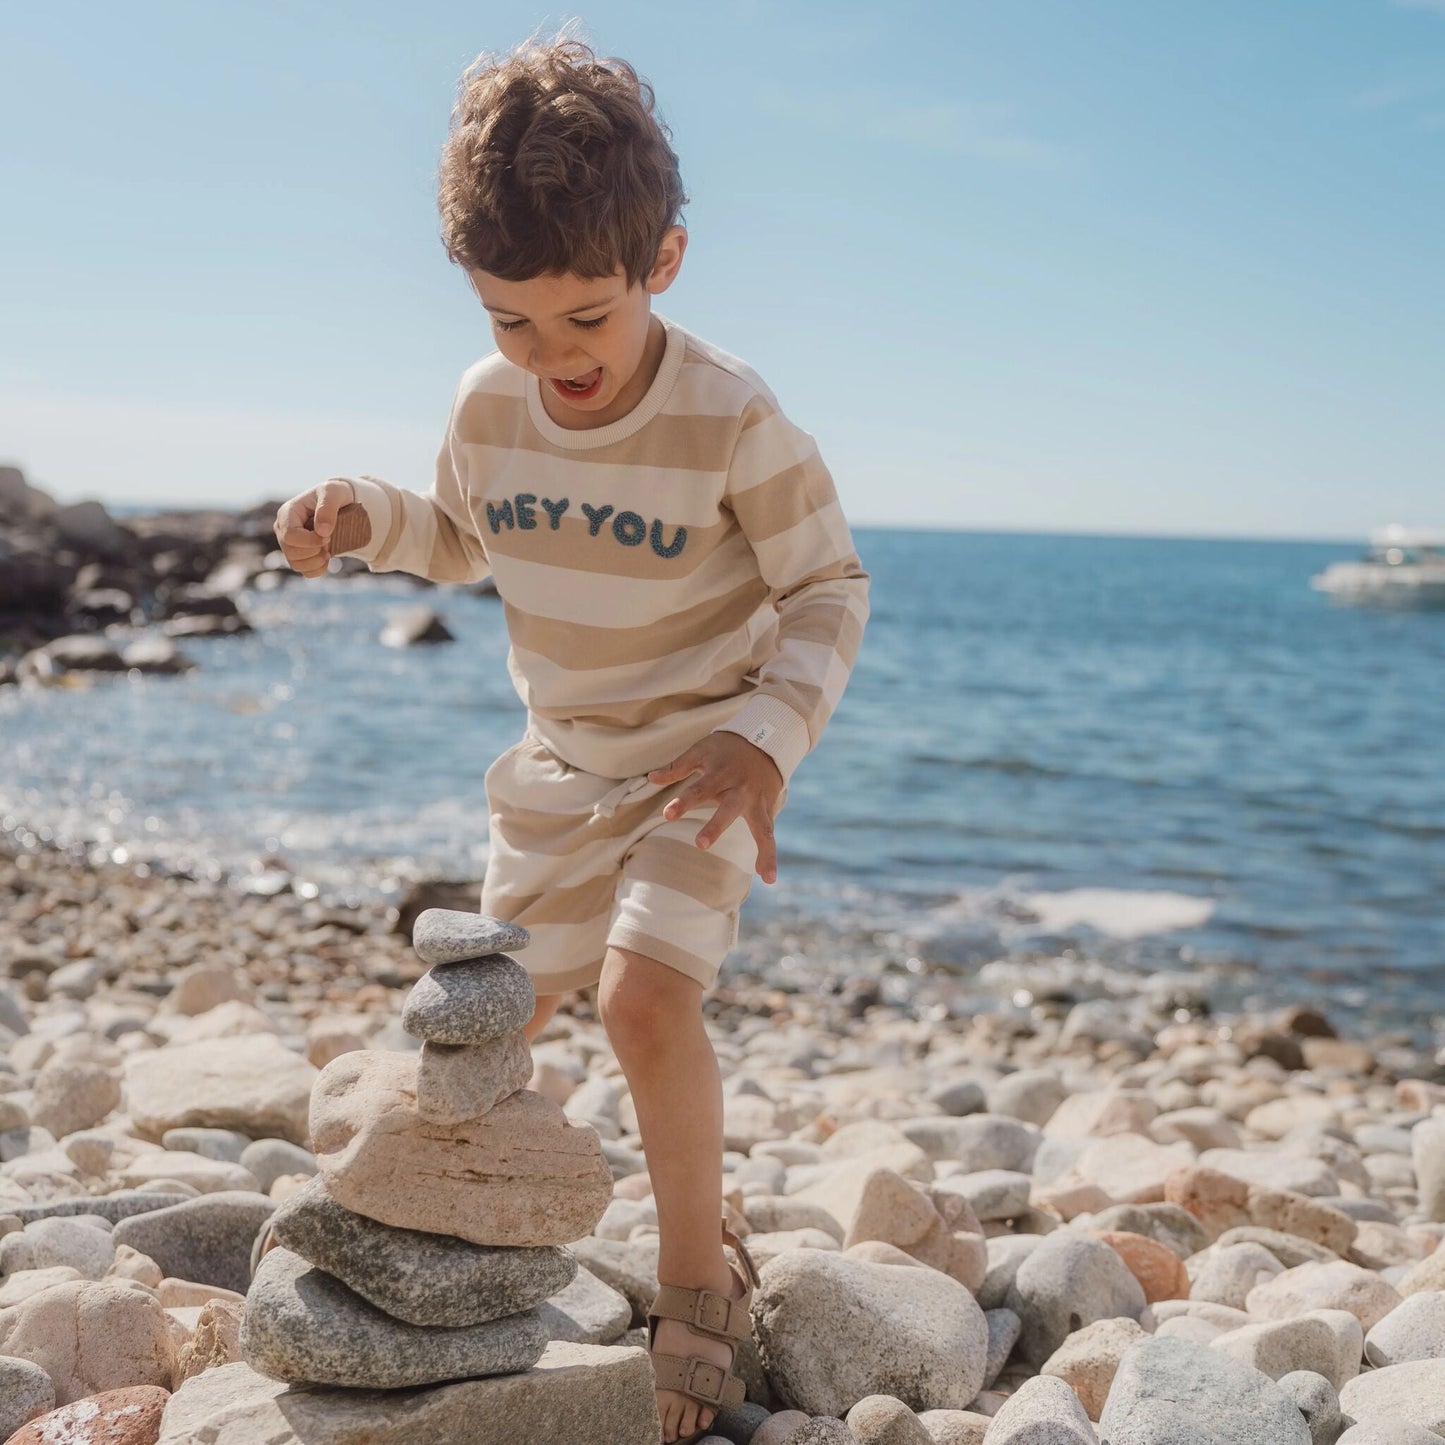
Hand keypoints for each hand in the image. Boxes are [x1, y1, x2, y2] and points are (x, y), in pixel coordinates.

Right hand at [273, 478, 355, 577]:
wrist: (342, 504)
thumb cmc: (335, 495)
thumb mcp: (334, 492)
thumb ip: (328, 508)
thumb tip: (322, 532)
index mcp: (287, 512)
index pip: (290, 535)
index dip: (310, 541)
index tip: (328, 535)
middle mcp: (283, 529)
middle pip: (291, 552)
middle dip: (314, 551)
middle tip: (330, 540)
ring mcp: (289, 544)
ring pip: (296, 564)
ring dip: (317, 561)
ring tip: (329, 549)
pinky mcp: (298, 555)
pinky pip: (304, 572)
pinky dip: (318, 569)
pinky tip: (327, 558)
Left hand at [648, 732, 784, 883]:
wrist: (766, 739)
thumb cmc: (727, 747)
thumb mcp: (702, 750)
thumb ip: (677, 767)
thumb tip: (651, 778)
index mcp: (720, 774)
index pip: (699, 789)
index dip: (683, 802)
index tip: (667, 815)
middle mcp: (740, 790)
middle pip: (728, 810)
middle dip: (716, 827)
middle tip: (700, 844)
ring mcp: (757, 801)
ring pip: (762, 828)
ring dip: (764, 851)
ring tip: (764, 875)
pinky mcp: (768, 809)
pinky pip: (769, 834)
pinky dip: (770, 854)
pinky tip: (768, 877)